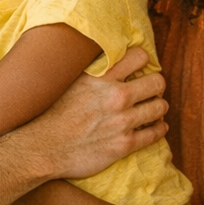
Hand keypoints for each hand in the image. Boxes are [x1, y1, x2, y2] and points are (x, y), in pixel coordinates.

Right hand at [11, 47, 167, 181]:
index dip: (143, 61)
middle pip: (157, 82)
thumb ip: (94, 72)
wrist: (43, 148)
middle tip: (150, 91)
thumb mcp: (71, 82)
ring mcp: (123, 121)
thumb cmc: (52, 115)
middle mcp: (116, 96)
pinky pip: (155, 134)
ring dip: (158, 107)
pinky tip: (156, 127)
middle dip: (156, 86)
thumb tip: (109, 61)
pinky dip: (159, 129)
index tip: (141, 69)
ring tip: (152, 110)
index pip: (139, 56)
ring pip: (160, 107)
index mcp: (102, 77)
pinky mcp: (124, 144)